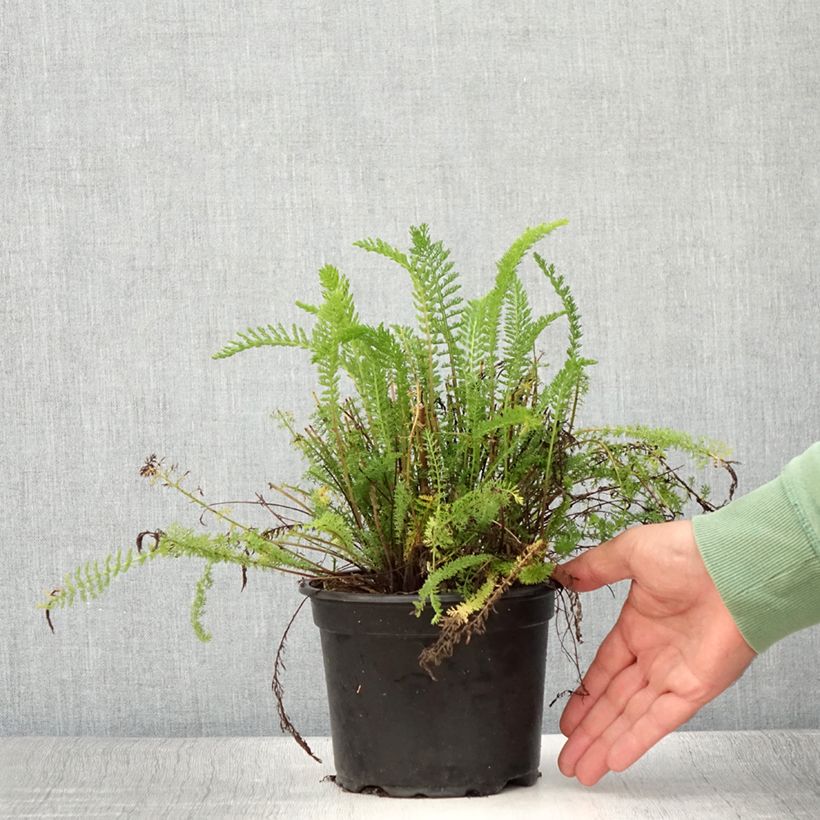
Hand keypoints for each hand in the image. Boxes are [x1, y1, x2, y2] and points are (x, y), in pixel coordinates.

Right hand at [551, 519, 756, 785]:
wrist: (733, 565)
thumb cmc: (688, 553)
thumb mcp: (629, 552)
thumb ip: (594, 567)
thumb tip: (562, 574)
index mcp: (638, 626)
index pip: (605, 670)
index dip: (585, 695)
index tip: (569, 717)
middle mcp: (654, 655)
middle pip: (613, 702)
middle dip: (589, 730)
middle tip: (569, 756)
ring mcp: (673, 674)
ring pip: (630, 717)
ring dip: (605, 743)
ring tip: (581, 768)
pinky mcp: (693, 688)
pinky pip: (658, 720)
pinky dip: (636, 740)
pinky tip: (613, 758)